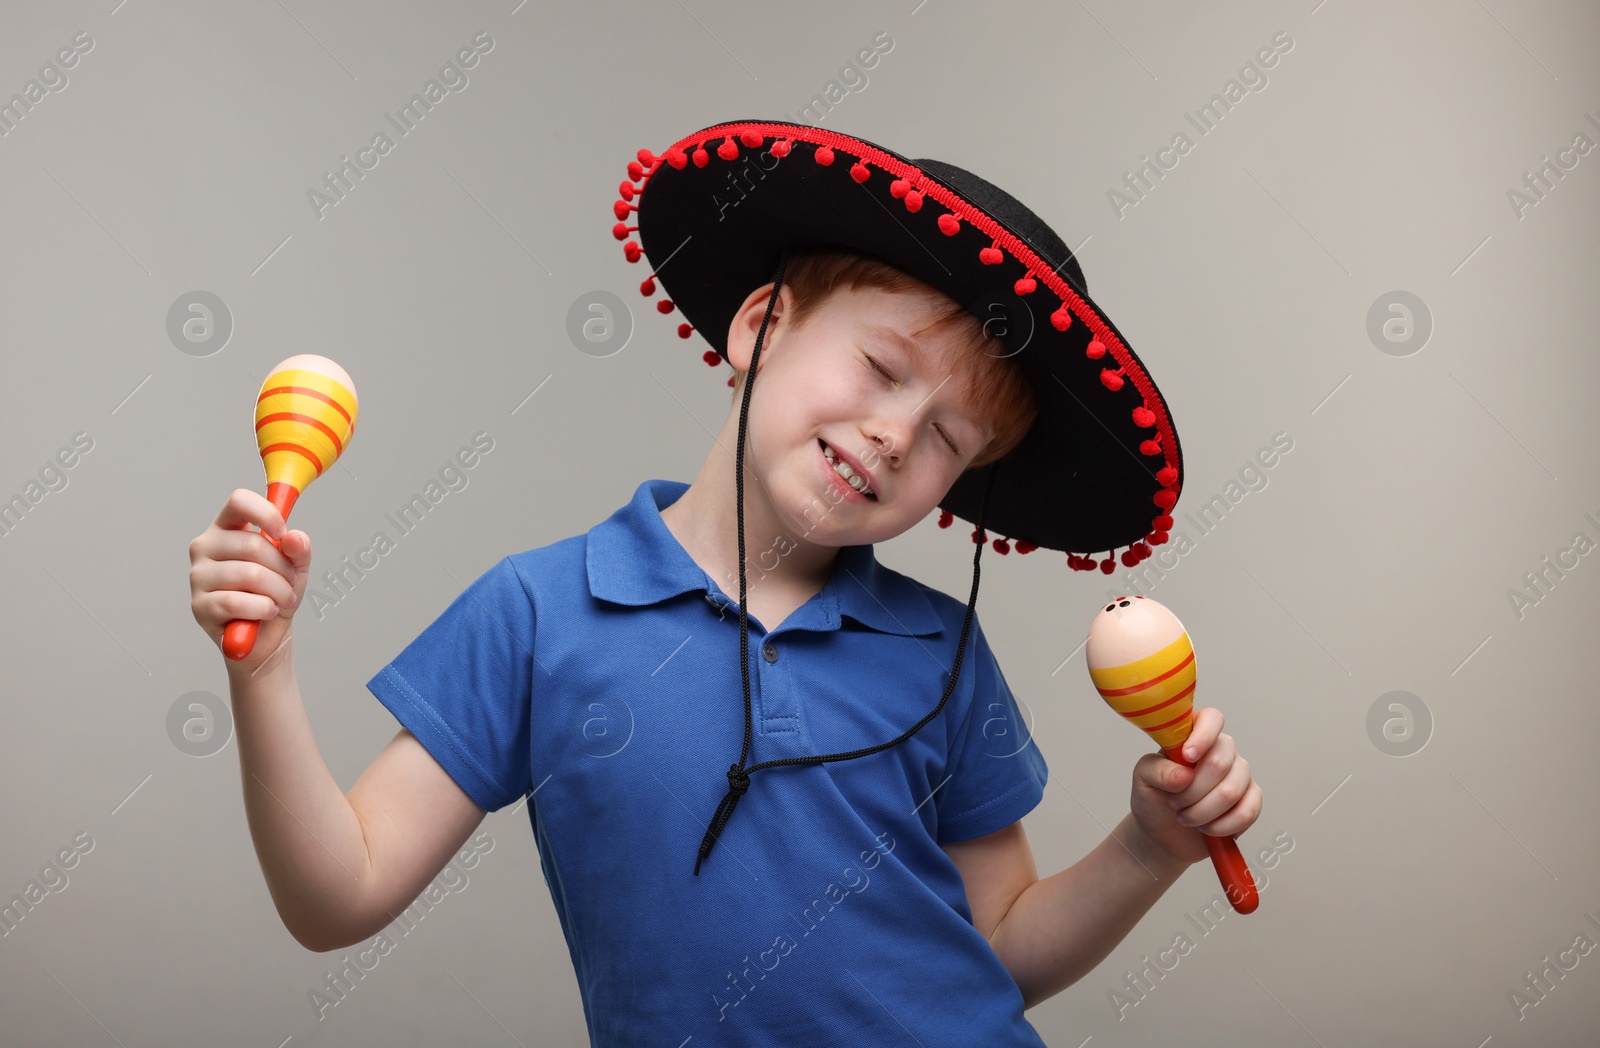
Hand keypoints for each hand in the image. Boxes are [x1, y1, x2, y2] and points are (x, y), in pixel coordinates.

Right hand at [188, 489, 314, 672]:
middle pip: (251, 544)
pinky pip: (237, 602)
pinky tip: (267, 612)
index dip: (265, 514)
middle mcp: (205, 547)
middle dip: (283, 568)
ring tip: (283, 600)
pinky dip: (262, 609)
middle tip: (291, 583)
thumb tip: (293, 538)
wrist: (267, 636)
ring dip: (278, 591)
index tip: (283, 534)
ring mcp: (198, 576)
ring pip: (248, 575)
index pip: (239, 501)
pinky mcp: (199, 606)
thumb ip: (299, 549)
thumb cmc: (275, 593)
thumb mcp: (296, 567)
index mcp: (227, 528)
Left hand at [1128, 707, 1260, 867]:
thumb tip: (1184, 774)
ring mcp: (1239, 774)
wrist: (1163, 835)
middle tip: (1174, 803)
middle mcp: (1221, 750)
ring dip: (1203, 812)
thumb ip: (1158, 770)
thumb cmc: (1153, 799)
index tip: (1187, 756)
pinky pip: (1247, 811)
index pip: (1212, 719)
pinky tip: (1206, 828)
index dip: (1203, 736)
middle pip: (1219, 762)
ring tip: (1185, 818)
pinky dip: (1222, 826)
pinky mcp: (1251, 800)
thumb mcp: (1143, 780)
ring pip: (1231, 791)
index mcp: (1194, 735)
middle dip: (1192, 791)